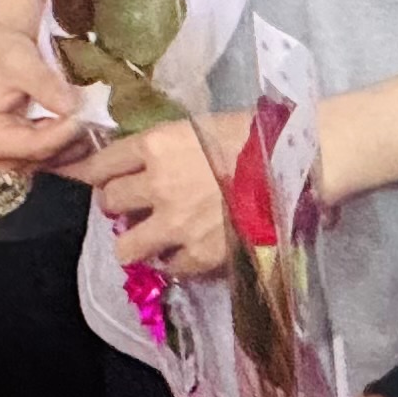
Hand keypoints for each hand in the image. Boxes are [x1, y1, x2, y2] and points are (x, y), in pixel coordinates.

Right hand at [0, 0, 102, 171]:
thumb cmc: (3, 48)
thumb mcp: (19, 59)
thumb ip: (43, 84)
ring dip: (77, 143)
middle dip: (71, 141)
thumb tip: (72, 107)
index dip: (62, 134)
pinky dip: (74, 141)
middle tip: (97, 119)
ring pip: (54, 159)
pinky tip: (91, 123)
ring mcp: (15, 154)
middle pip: (44, 158)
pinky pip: (57, 153)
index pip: (33, 147)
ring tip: (97, 120)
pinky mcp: (30, 148)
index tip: (85, 115)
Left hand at [83, 108, 251, 276]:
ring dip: (136, 240)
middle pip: (109, 201)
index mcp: (156, 145)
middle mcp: (157, 185)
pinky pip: (168, 267)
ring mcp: (176, 224)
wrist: (297, 166)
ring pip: (126, 246)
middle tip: (136, 204)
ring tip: (153, 235)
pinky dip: (174, 260)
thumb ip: (163, 148)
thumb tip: (137, 164)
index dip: (100, 173)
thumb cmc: (254, 136)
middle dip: (119, 203)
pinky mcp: (198, 255)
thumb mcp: (198, 129)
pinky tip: (188, 247)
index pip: (102, 163)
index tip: (105, 178)